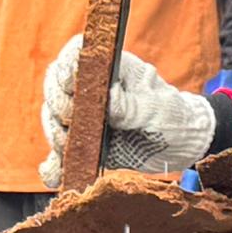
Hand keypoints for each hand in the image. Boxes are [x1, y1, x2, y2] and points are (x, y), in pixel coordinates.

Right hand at [39, 36, 216, 187]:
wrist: (179, 144)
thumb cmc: (171, 115)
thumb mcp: (157, 108)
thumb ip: (133, 104)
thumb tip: (109, 98)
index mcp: (108, 69)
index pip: (75, 57)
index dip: (65, 69)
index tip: (70, 86)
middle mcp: (88, 89)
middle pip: (55, 88)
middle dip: (57, 104)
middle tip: (68, 120)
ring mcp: (82, 116)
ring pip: (53, 119)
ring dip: (55, 134)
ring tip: (66, 149)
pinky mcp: (83, 143)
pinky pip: (62, 152)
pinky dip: (54, 164)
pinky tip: (52, 176)